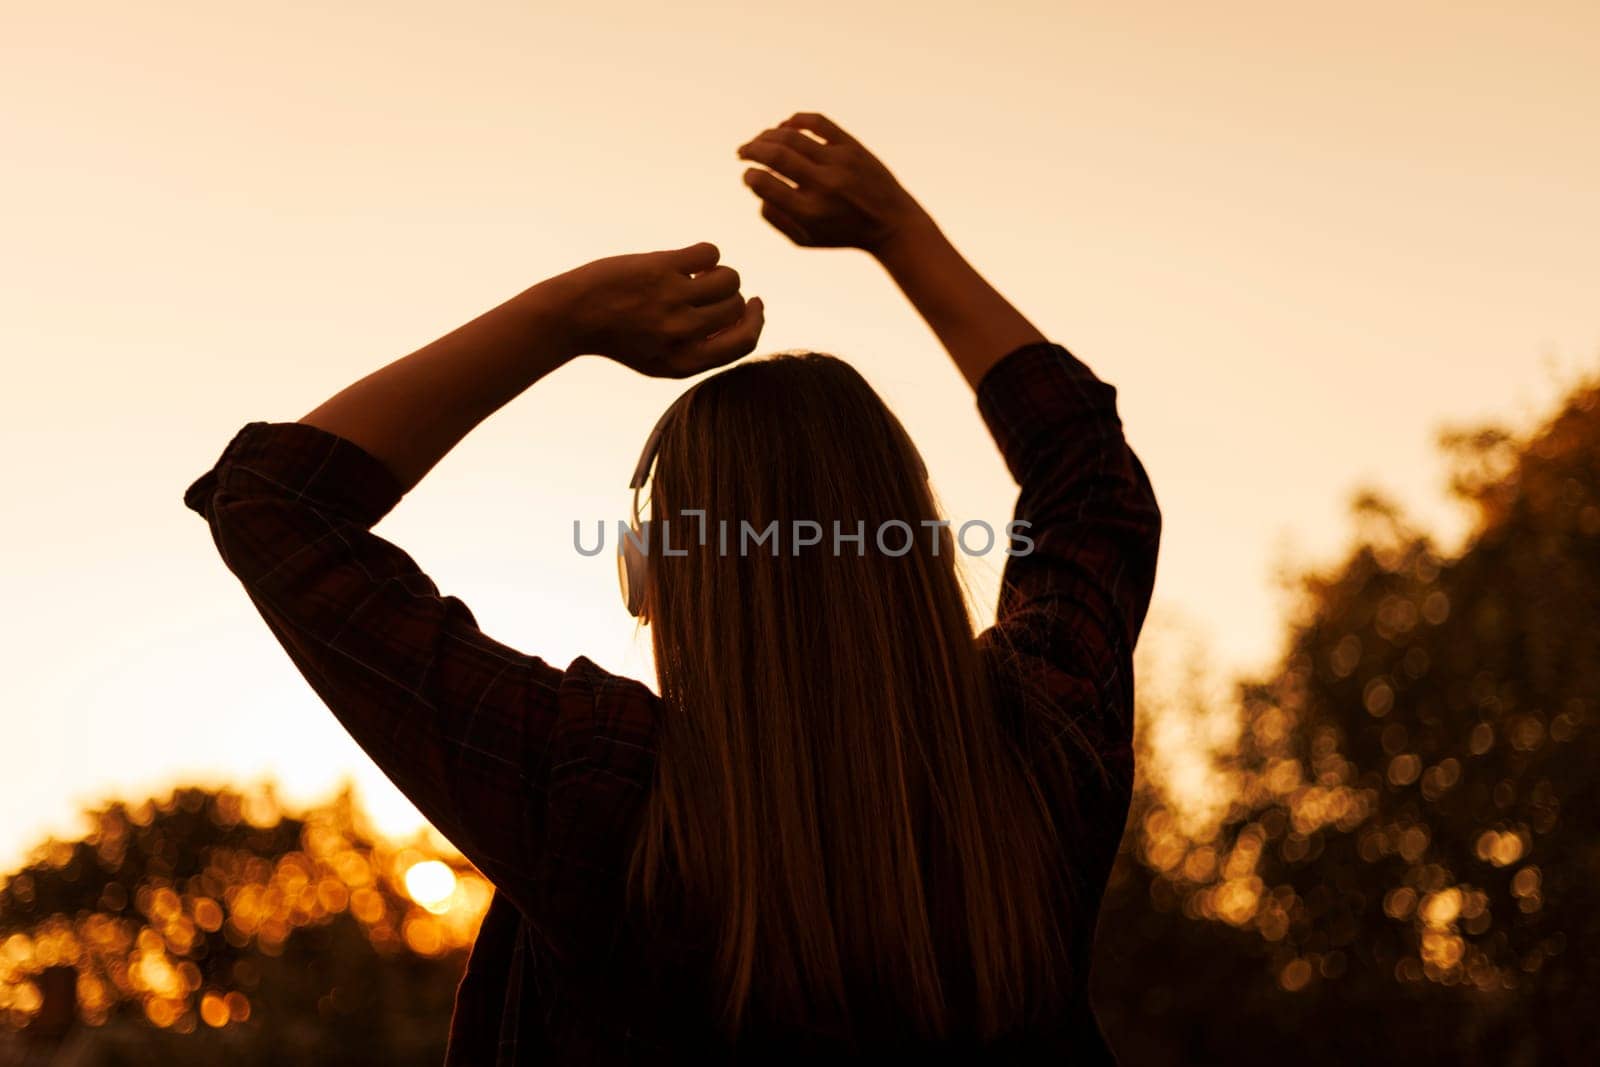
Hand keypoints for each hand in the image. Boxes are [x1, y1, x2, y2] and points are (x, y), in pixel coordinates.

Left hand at [555, 242, 763, 378]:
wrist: (572, 314)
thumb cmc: (620, 337)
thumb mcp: (661, 360)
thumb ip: (704, 349)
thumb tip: (746, 315)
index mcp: (684, 362)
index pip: (744, 343)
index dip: (755, 322)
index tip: (754, 305)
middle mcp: (680, 333)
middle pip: (736, 307)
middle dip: (732, 296)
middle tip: (710, 290)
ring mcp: (671, 298)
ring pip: (729, 278)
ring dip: (721, 273)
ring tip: (700, 274)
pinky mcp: (660, 267)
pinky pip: (710, 253)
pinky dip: (706, 253)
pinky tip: (689, 260)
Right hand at [737, 112, 929, 253]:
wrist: (891, 224)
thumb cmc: (842, 233)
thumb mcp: (805, 239)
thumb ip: (775, 218)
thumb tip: (756, 187)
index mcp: (810, 212)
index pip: (766, 185)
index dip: (749, 176)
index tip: (748, 176)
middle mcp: (824, 185)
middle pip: (776, 155)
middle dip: (751, 149)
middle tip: (741, 152)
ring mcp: (839, 162)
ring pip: (793, 135)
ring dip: (767, 135)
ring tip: (758, 141)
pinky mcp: (852, 146)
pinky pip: (818, 122)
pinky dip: (795, 120)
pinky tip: (784, 127)